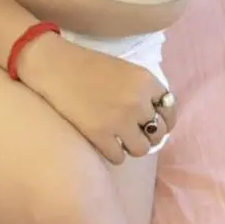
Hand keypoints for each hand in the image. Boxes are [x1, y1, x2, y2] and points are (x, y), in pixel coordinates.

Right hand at [16, 33, 177, 163]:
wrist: (55, 66)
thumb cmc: (88, 66)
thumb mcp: (125, 70)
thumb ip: (143, 91)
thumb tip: (155, 119)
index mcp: (146, 81)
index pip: (170, 110)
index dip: (164, 121)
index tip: (155, 126)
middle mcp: (138, 101)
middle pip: (158, 133)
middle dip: (147, 135)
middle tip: (133, 134)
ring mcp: (120, 120)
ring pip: (141, 149)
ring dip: (131, 146)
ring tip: (119, 140)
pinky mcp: (100, 135)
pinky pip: (119, 157)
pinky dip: (113, 153)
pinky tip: (104, 143)